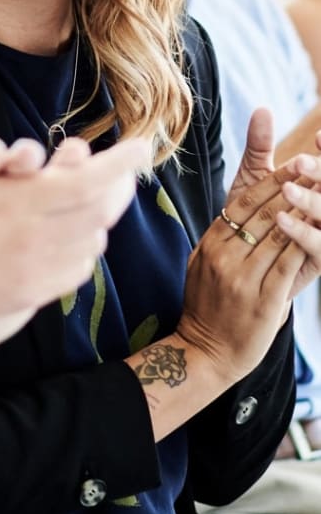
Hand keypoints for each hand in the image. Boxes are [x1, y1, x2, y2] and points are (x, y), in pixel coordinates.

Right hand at [0, 60, 146, 345]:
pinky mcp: (30, 294)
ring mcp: (35, 270)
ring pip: (92, 241)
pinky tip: (75, 235)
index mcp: (17, 201)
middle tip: (126, 170)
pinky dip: (85, 249)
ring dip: (101, 217)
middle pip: (100, 212)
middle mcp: (35, 238)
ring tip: (99, 198)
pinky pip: (76, 270)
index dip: (123, 163)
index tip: (143, 146)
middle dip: (120, 187)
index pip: (89, 181)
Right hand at [178, 111, 320, 383]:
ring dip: (304, 212)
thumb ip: (224, 240)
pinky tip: (317, 231)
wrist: (205, 351)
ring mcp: (242, 278)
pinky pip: (288, 266)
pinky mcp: (263, 300)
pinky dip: (305, 246)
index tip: (293, 162)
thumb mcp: (204, 265)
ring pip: (278, 236)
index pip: (241, 203)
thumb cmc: (208, 306)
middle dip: (292, 188)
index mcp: (210, 244)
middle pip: (262, 214)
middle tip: (315, 166)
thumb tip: (241, 214)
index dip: (270, 181)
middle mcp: (224, 256)